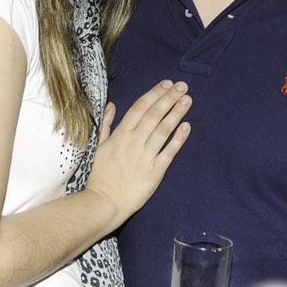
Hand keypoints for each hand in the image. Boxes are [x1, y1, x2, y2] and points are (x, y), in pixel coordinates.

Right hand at [86, 80, 190, 225]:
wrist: (104, 202)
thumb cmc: (101, 175)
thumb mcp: (99, 146)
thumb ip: (107, 125)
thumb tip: (112, 105)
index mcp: (120, 134)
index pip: (140, 107)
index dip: (155, 94)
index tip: (167, 84)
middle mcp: (134, 142)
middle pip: (154, 114)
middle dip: (169, 98)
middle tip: (183, 86)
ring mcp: (145, 156)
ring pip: (163, 130)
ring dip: (176, 113)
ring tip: (187, 100)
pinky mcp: (155, 172)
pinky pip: (169, 152)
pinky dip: (178, 139)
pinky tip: (187, 126)